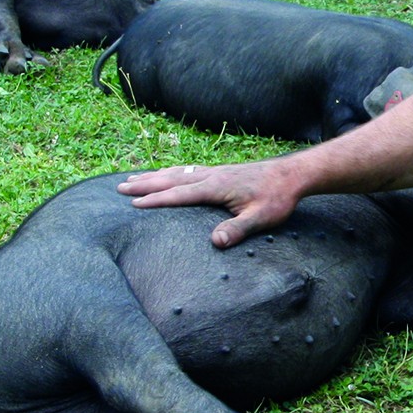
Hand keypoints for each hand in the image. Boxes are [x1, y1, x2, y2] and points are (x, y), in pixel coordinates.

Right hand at [117, 160, 296, 247]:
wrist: (292, 175)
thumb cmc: (278, 198)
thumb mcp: (262, 218)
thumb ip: (238, 229)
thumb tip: (215, 242)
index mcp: (216, 187)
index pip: (179, 194)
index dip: (156, 199)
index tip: (133, 204)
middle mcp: (211, 176)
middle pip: (171, 179)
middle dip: (145, 184)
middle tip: (119, 187)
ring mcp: (215, 171)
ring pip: (177, 172)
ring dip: (154, 176)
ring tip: (133, 178)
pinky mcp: (220, 171)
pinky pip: (188, 170)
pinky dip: (171, 171)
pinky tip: (167, 173)